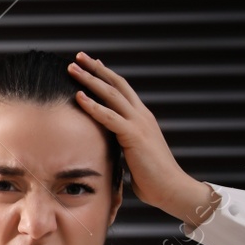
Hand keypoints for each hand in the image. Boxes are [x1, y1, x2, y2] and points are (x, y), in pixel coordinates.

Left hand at [67, 52, 216, 223]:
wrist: (171, 188)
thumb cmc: (153, 177)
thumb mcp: (134, 155)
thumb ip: (123, 145)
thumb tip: (109, 146)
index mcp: (142, 118)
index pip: (122, 90)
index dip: (106, 76)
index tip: (92, 63)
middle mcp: (142, 115)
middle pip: (116, 84)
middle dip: (95, 69)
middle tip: (78, 56)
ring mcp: (139, 123)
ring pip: (111, 95)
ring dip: (90, 80)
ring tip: (72, 68)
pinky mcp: (134, 136)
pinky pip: (110, 117)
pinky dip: (93, 106)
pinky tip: (78, 96)